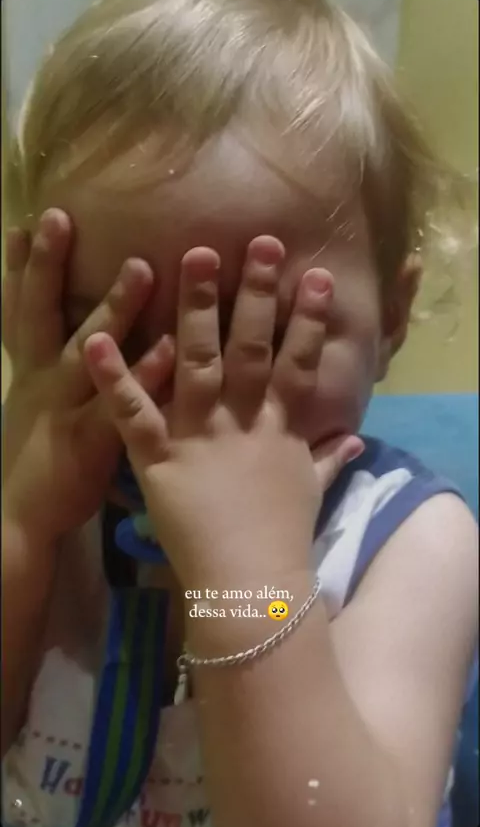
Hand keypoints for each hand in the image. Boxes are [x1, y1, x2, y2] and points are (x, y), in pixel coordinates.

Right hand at [2, 209, 174, 543]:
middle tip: (58, 218)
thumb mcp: (35, 407)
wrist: (23, 521)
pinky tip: (172, 346)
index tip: (26, 220)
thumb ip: (58, 369)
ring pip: (87, 350)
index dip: (21, 267)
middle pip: (40, 315)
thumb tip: (84, 335)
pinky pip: (124, 403)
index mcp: (27, 372)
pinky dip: (147, 374)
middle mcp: (40, 381)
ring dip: (112, 308)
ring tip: (140, 266)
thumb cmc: (40, 459)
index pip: (19, 310)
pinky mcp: (90, 441)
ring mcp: (64, 408)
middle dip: (47, 267)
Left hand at [84, 236, 362, 586]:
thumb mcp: (311, 490)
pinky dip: (113, 377)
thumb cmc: (282, 536)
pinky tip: (96, 339)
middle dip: (255, 293)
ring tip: (191, 258)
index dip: (308, 319)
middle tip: (258, 243)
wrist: (250, 584)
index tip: (316, 277)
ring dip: (194, 308)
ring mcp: (198, 435)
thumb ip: (329, 457)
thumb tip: (356, 438)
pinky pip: (132, 413)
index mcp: (278, 426)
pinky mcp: (157, 458)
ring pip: (195, 361)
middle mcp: (240, 419)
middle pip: (249, 346)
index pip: (297, 362)